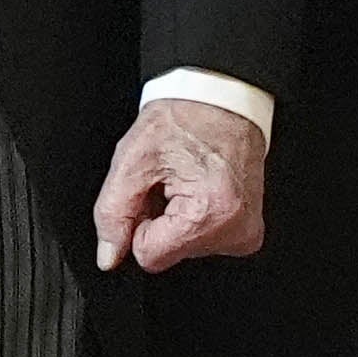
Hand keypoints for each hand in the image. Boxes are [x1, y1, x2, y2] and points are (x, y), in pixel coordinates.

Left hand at [91, 98, 267, 273]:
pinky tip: (198, 188)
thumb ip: (113, 212)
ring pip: (185, 249)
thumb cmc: (183, 119)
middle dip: (159, 220)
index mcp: (209, 214)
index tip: (149, 191)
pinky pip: (204, 241)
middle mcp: (235, 231)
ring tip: (184, 180)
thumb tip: (109, 256)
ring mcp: (246, 234)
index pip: (150, 256)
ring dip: (176, 219)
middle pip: (169, 254)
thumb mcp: (132, 158)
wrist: (221, 99)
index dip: (138, 224)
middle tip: (168, 181)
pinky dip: (194, 219)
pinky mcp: (248, 233)